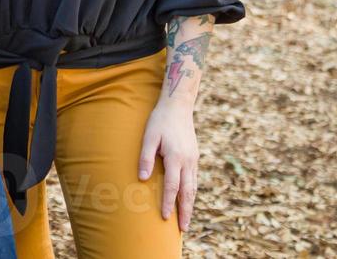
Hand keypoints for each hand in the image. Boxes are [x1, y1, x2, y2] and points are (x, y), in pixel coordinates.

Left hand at [138, 99, 198, 230]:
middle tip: (183, 229)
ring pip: (193, 187)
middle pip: (187, 192)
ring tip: (186, 220)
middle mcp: (188, 161)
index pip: (172, 186)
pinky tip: (188, 200)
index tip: (164, 217)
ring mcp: (193, 160)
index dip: (168, 203)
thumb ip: (145, 157)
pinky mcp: (194, 157)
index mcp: (175, 157)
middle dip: (185, 212)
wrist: (178, 107)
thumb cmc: (159, 121)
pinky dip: (192, 193)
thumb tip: (142, 179)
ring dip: (190, 205)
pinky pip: (194, 180)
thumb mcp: (148, 136)